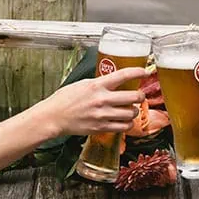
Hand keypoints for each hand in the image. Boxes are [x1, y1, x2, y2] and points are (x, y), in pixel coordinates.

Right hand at [34, 67, 150, 137]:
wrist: (54, 117)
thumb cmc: (65, 100)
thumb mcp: (82, 84)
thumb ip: (99, 83)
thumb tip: (114, 82)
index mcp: (97, 85)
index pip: (123, 75)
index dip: (138, 72)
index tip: (144, 71)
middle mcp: (102, 100)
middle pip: (134, 97)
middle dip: (140, 96)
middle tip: (139, 96)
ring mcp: (103, 115)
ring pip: (132, 113)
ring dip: (134, 111)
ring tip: (131, 109)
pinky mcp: (101, 128)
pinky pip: (123, 127)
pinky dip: (127, 124)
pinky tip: (124, 121)